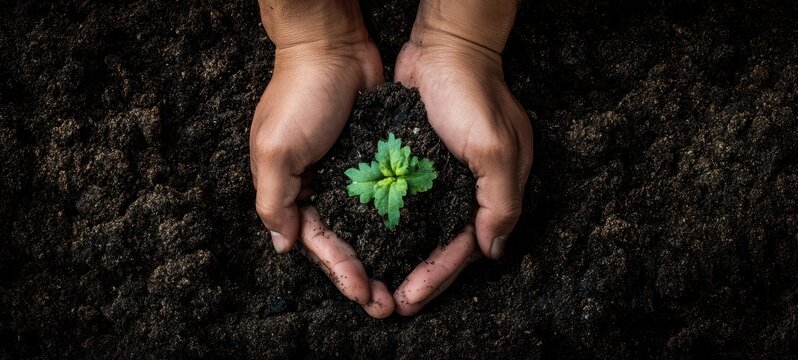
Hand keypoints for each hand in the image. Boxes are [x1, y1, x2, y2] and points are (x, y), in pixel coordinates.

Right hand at [250, 0, 391, 317]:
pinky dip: (396, 220)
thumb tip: (282, 246)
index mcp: (290, 190)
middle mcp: (320, 187)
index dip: (339, 271)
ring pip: (367, 226)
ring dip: (383, 255)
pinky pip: (385, 198)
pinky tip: (415, 239)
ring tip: (403, 282)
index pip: (315, 243)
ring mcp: (349, 174)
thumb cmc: (299, 96)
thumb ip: (274, 200)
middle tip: (387, 303)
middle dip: (363, 274)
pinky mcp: (373, 158)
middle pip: (343, 242)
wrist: (332, 46)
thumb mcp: (275, 149)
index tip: (364, 293)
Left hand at [392, 0, 532, 314]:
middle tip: (392, 302)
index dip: (441, 274)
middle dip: (422, 276)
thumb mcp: (496, 149)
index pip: (469, 246)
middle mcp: (471, 188)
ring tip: (379, 281)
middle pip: (445, 244)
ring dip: (405, 256)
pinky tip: (372, 241)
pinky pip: (407, 204)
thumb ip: (500, 201)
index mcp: (497, 189)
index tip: (411, 296)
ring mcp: (444, 176)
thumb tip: (492, 250)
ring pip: (425, 229)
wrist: (444, 47)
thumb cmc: (473, 94)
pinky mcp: (418, 162)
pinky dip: (394, 225)